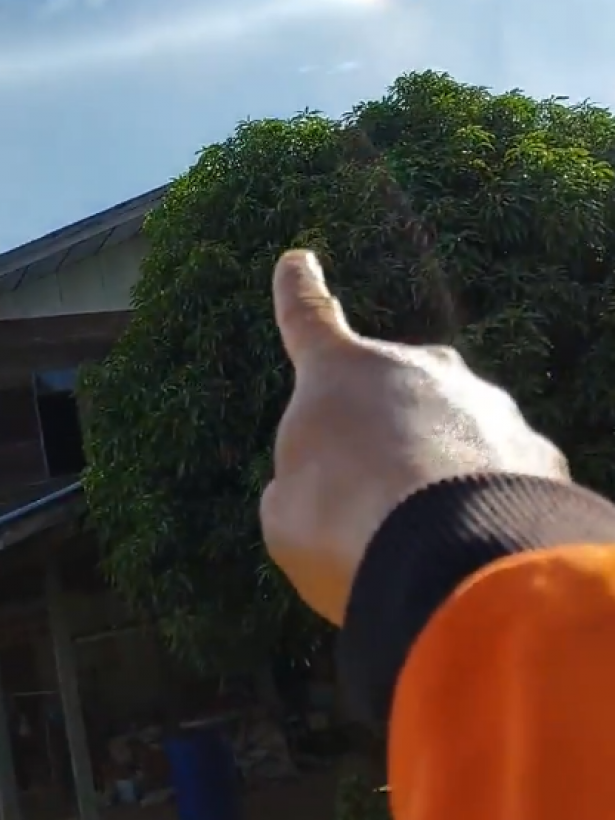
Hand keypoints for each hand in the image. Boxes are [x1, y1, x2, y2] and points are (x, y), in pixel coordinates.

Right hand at [260, 250, 569, 626]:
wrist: (453, 559)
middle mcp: (415, 368)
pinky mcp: (533, 447)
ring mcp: (481, 402)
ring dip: (435, 467)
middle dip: (379, 431)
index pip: (309, 319)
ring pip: (449, 429)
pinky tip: (471, 543)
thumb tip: (322, 490)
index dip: (298, 292)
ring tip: (421, 533)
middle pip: (388, 390)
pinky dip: (482, 499)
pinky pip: (498, 469)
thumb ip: (300, 488)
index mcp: (340, 371)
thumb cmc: (343, 525)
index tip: (299, 260)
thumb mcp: (286, 514)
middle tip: (367, 497)